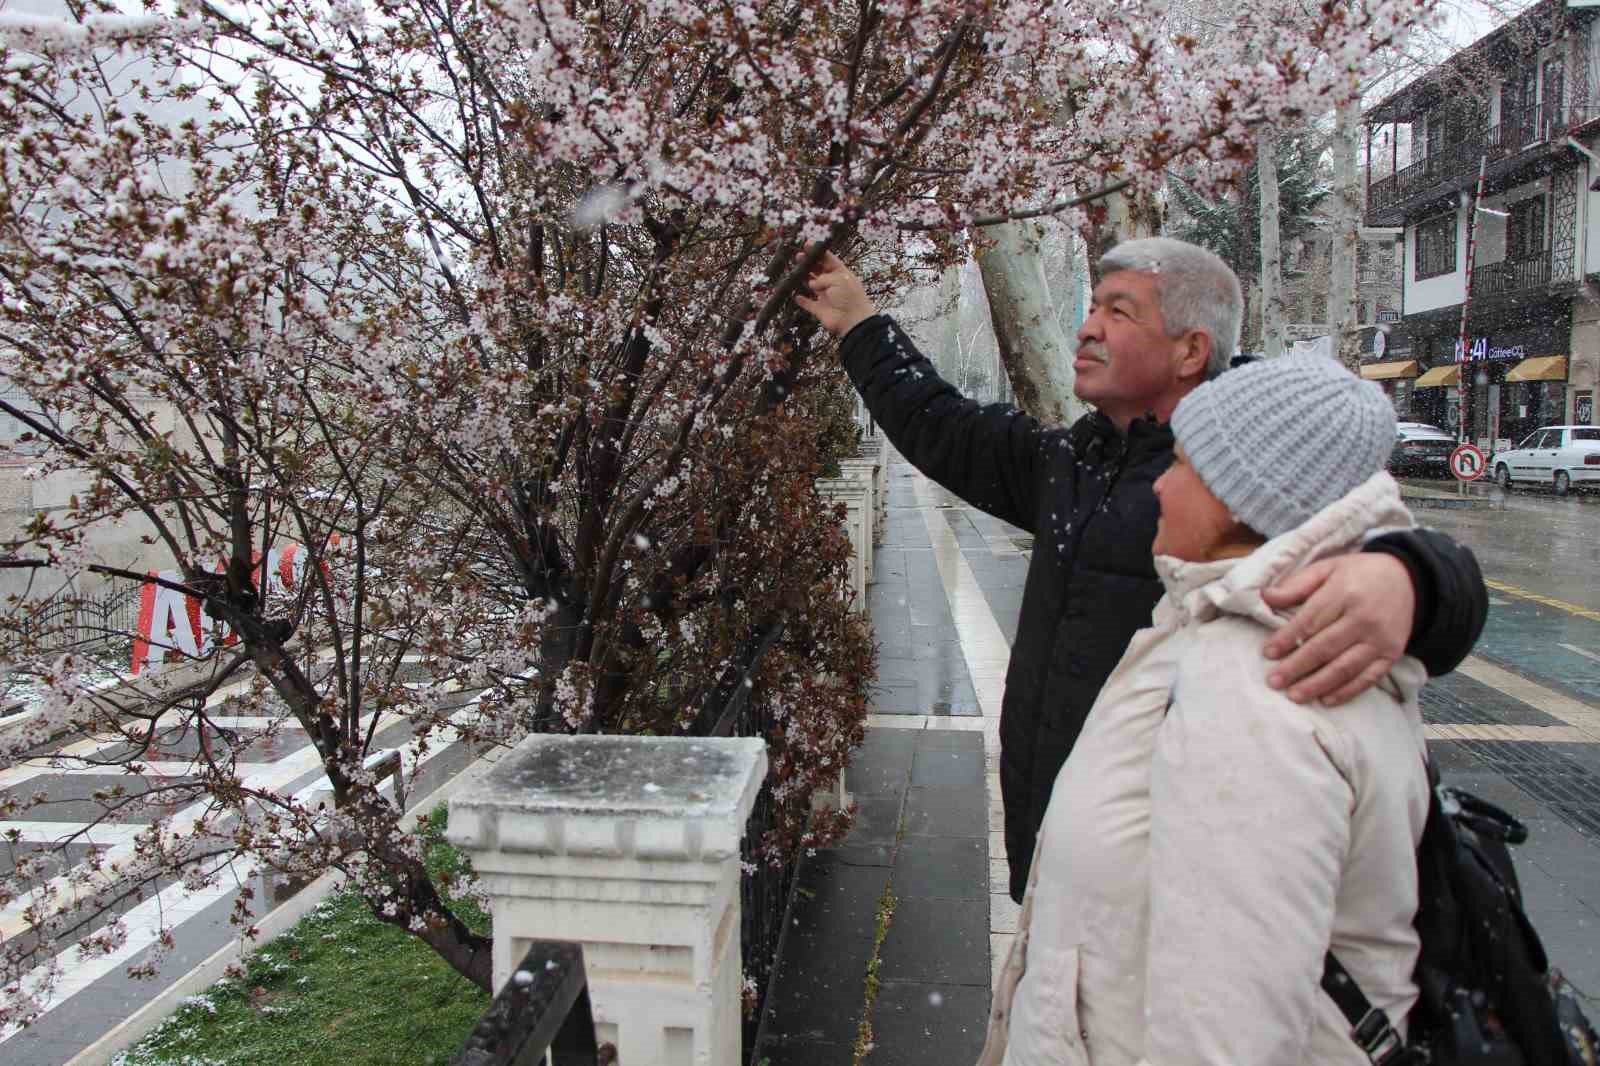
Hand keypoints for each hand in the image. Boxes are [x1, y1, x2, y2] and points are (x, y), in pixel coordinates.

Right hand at [794, 250, 876, 336]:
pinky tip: (795, 295)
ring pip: (812, 285)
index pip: (828, 260)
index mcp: (840, 274)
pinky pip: (808, 304)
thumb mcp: (838, 280)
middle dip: (808, 264)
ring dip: (803, 278)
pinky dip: (802, 300)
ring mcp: (826, 297)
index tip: (807, 245)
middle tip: (798, 256)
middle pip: (818, 271)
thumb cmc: (850, 297)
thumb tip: (811, 283)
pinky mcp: (820, 310)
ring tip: (794, 271)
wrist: (853, 321)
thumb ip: (823, 278)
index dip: (818, 253)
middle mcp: (833, 284)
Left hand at [1260, 553, 1414, 704]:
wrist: (1407, 579)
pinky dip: (1347, 691)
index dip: (1288, 638)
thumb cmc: (1359, 574)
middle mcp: (1364, 618)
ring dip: (1317, 684)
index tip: (1268, 653)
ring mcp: (1380, 639)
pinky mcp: (1392, 654)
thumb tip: (1264, 597)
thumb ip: (1297, 585)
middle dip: (1296, 667)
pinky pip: (1368, 678)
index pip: (1311, 620)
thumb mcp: (1327, 568)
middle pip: (1325, 648)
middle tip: (1274, 681)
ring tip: (1294, 695)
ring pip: (1344, 667)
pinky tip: (1326, 700)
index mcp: (1345, 592)